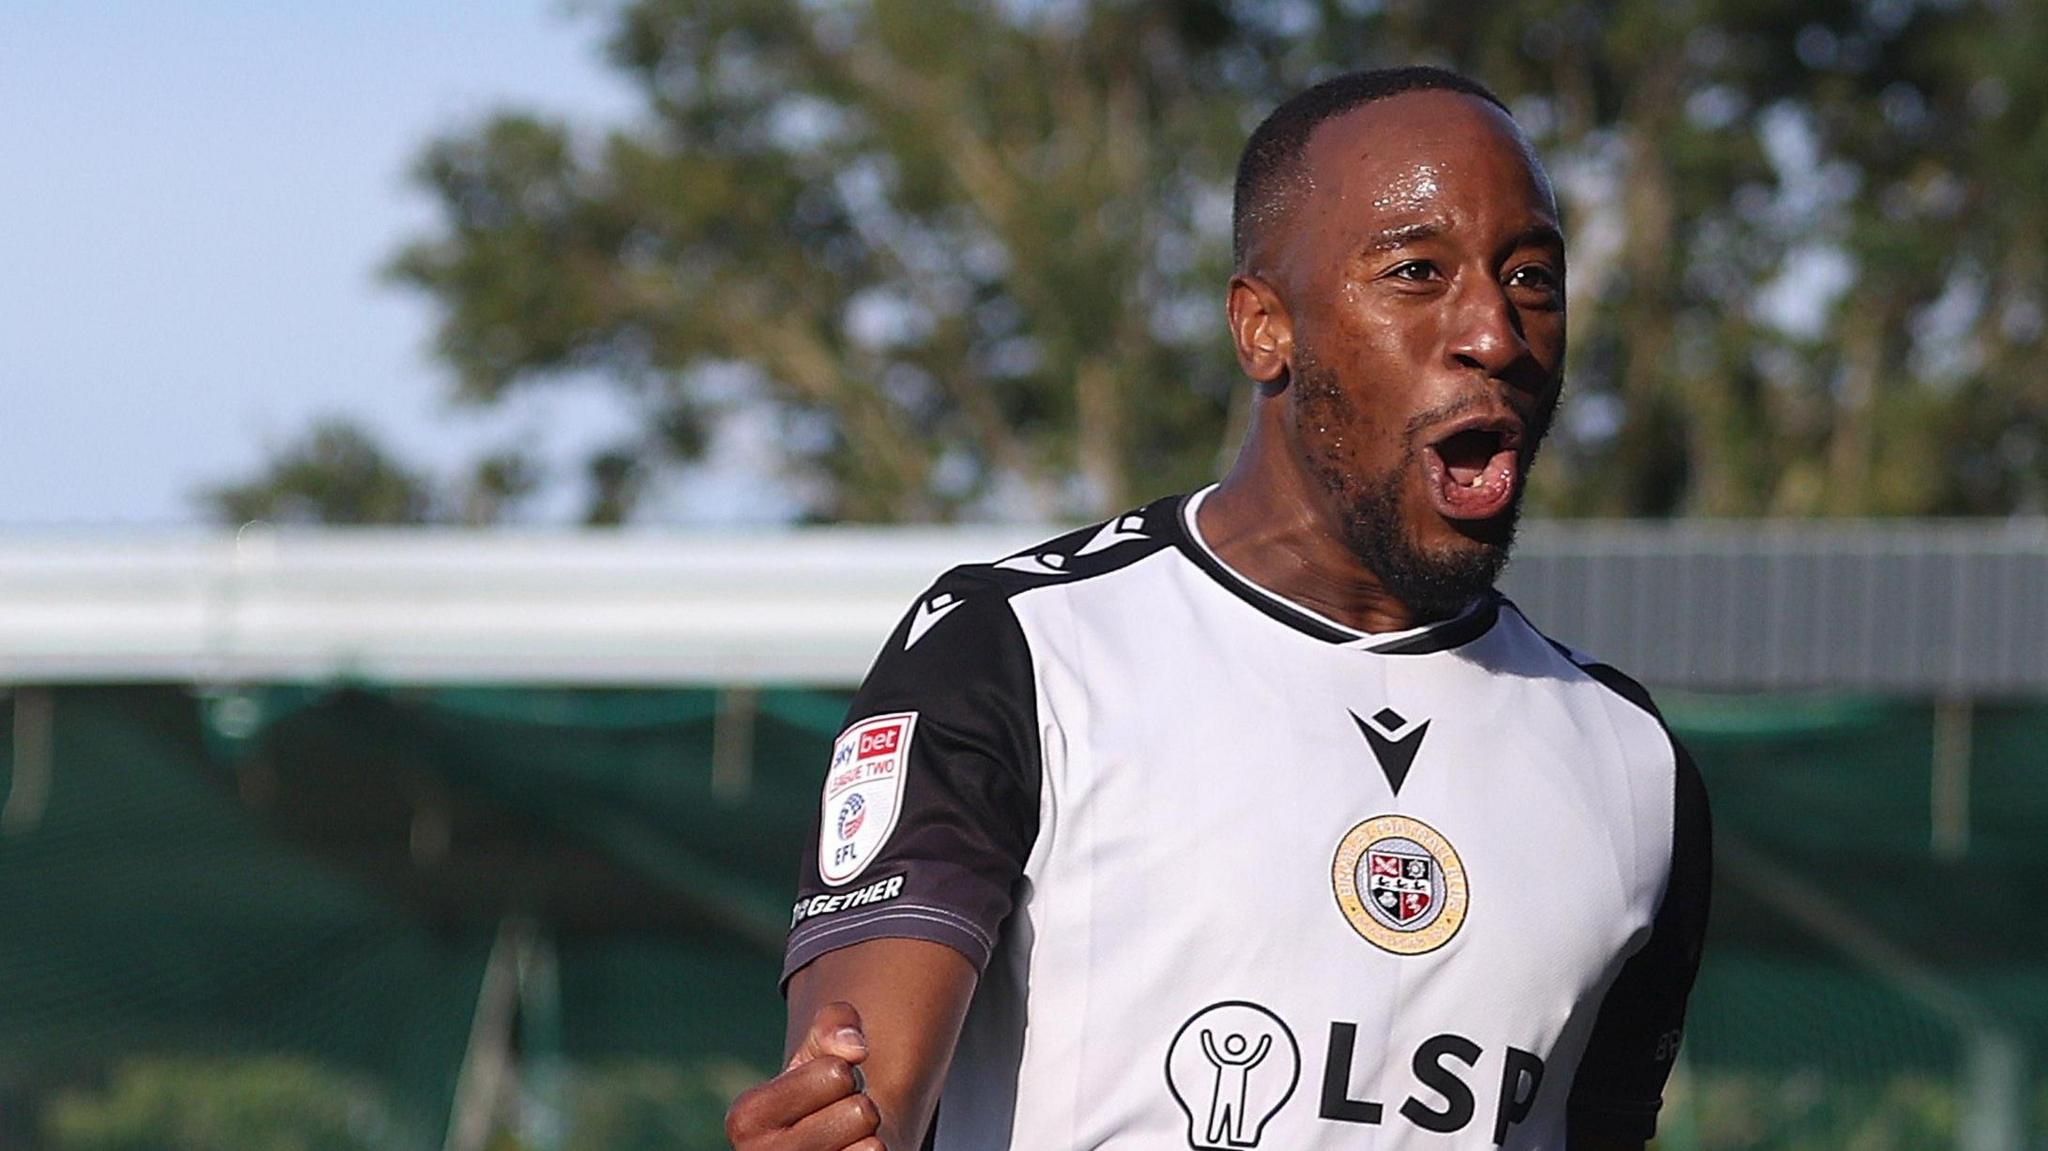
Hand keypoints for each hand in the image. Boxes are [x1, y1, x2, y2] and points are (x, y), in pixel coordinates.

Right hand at [725, 1001, 883, 1149]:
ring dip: (870, 1138)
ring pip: (873, 1148)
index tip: (822, 1094)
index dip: (843, 1074)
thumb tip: (855, 1048)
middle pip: (860, 1111)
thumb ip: (836, 1023)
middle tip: (838, 1121)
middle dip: (860, 1106)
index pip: (837, 1074)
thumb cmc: (822, 1094)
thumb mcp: (820, 1048)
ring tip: (845, 1142)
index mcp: (745, 1118)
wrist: (833, 1143)